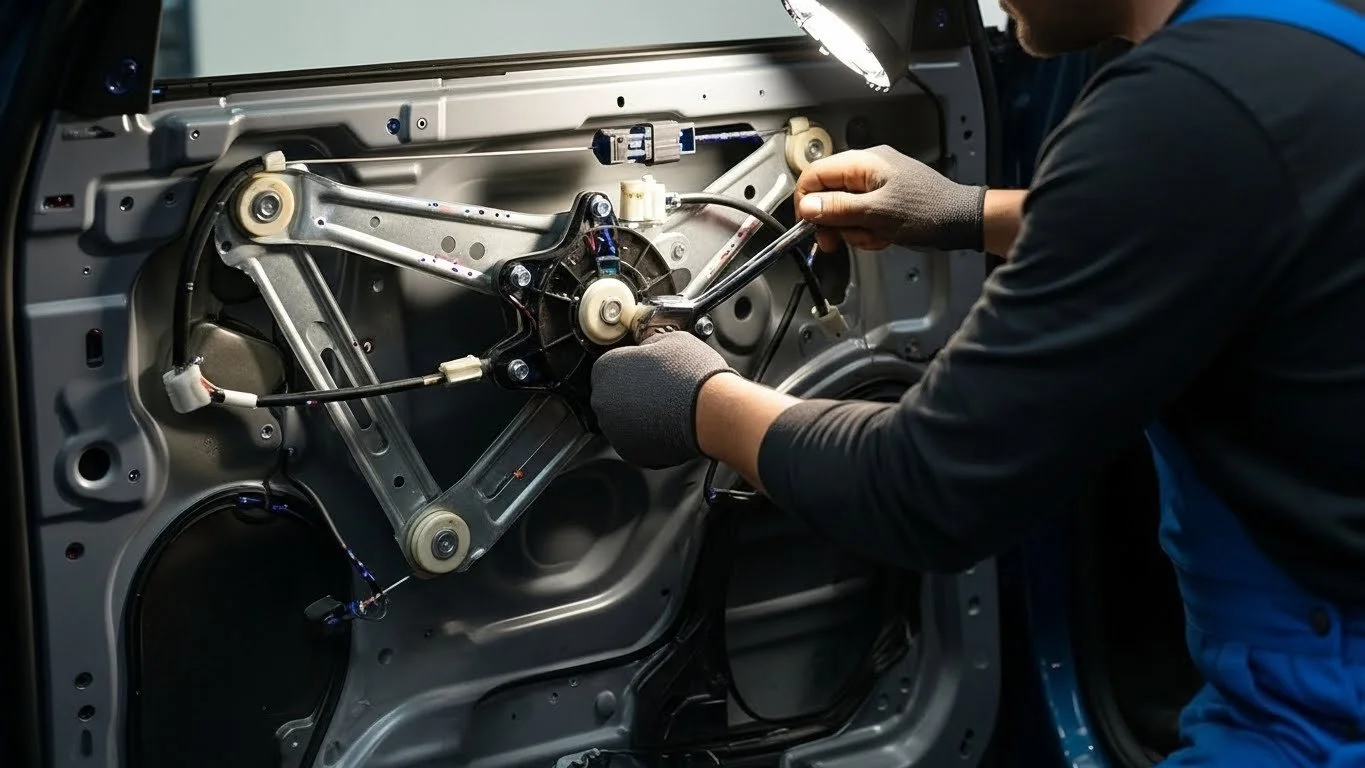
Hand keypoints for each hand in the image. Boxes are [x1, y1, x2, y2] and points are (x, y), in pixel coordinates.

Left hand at [590, 332, 738, 468]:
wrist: (714, 411)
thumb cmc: (693, 376)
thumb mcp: (670, 339)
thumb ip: (649, 343)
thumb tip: (649, 347)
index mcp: (606, 368)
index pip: (610, 365)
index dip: (631, 366)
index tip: (645, 369)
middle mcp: (603, 401)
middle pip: (613, 393)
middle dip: (632, 392)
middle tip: (659, 388)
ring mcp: (614, 430)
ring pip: (622, 419)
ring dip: (638, 414)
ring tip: (666, 406)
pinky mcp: (631, 453)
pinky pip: (635, 440)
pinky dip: (647, 434)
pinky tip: (667, 423)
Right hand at [793, 145, 986, 252]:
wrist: (961, 222)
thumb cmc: (927, 211)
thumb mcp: (877, 212)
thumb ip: (838, 208)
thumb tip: (806, 206)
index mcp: (863, 163)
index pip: (815, 174)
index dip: (806, 201)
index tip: (809, 226)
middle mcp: (866, 171)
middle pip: (827, 195)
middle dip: (834, 222)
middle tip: (838, 241)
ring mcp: (875, 187)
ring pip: (843, 211)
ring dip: (854, 231)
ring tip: (874, 236)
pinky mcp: (883, 202)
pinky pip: (860, 218)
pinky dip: (867, 232)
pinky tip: (883, 236)